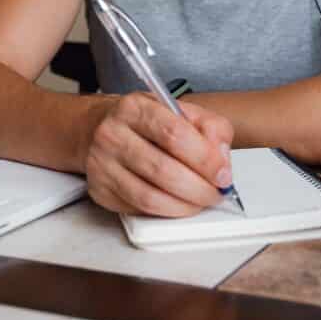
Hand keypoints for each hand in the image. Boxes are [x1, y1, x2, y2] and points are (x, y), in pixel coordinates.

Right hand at [84, 92, 233, 216]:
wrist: (97, 128)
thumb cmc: (144, 122)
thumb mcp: (179, 110)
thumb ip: (210, 126)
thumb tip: (221, 159)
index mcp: (135, 108)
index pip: (175, 134)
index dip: (205, 159)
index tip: (222, 173)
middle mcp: (113, 134)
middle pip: (164, 170)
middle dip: (199, 188)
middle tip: (216, 192)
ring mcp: (102, 164)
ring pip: (151, 197)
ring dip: (185, 205)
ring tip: (201, 200)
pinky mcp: (100, 190)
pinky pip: (140, 209)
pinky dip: (166, 211)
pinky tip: (178, 203)